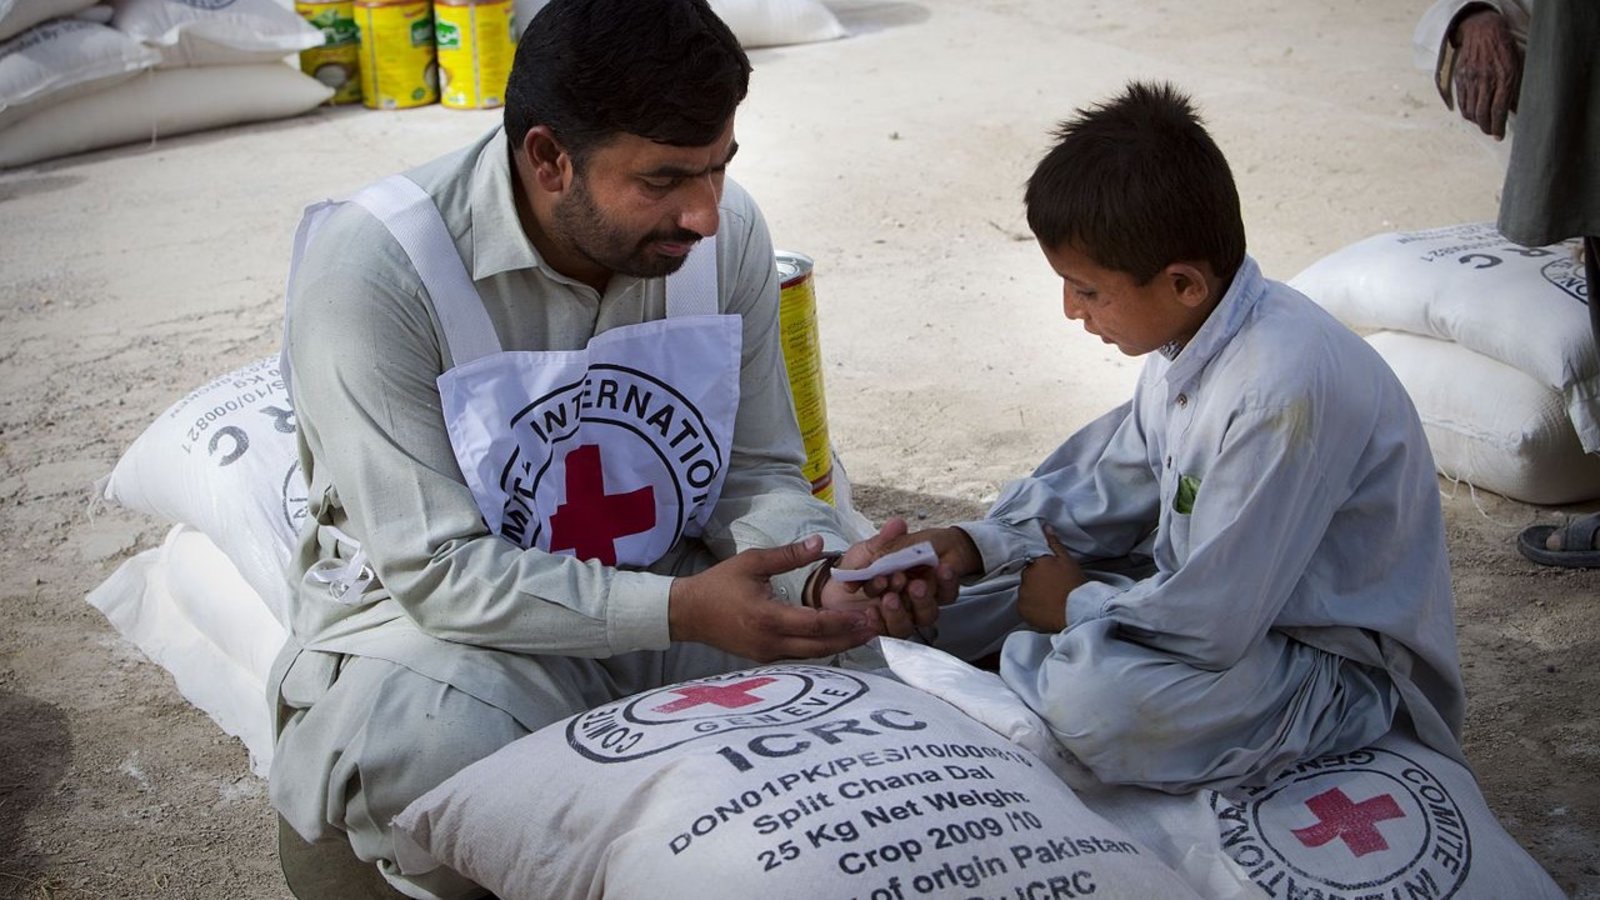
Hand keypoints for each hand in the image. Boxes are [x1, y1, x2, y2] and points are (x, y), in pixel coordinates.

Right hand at [669, 536, 876, 661]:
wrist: (688, 613)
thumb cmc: (719, 584)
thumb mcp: (753, 562)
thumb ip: (789, 555)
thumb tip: (821, 543)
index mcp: (768, 617)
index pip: (815, 624)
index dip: (844, 621)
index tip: (867, 614)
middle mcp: (770, 641)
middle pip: (820, 646)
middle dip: (849, 637)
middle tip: (875, 627)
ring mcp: (767, 654)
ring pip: (812, 655)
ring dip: (838, 645)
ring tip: (863, 634)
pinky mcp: (764, 658)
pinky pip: (799, 655)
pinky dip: (820, 647)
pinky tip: (836, 638)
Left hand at [816, 518, 957, 638]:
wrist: (843, 578)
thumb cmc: (868, 559)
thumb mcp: (875, 546)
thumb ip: (887, 538)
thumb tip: (898, 524)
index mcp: (925, 579)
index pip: (947, 585)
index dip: (947, 579)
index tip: (943, 567)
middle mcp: (916, 601)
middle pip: (930, 609)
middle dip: (923, 598)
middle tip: (915, 585)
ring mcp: (902, 616)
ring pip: (910, 624)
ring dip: (902, 612)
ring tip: (890, 598)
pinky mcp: (883, 627)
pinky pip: (887, 632)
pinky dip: (880, 623)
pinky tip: (871, 612)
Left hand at [1016, 526, 1084, 632]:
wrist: (1077, 611)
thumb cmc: (1075, 585)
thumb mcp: (1067, 560)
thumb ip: (1054, 543)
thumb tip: (1045, 527)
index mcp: (1036, 562)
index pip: (1032, 563)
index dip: (1042, 570)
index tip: (1050, 577)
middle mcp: (1026, 576)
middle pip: (1028, 577)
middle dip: (1037, 581)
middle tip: (1052, 589)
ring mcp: (1022, 593)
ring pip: (1025, 591)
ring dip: (1033, 593)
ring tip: (1050, 600)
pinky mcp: (1022, 609)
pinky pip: (1024, 606)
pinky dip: (1031, 607)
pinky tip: (1044, 608)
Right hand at [1452, 9, 1520, 138]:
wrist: (1483, 32)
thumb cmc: (1504, 49)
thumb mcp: (1516, 67)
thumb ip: (1515, 90)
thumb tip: (1514, 111)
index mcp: (1503, 78)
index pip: (1498, 110)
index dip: (1498, 127)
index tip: (1499, 136)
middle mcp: (1485, 81)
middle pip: (1482, 114)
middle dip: (1487, 127)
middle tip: (1491, 132)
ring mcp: (1470, 80)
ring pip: (1470, 111)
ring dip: (1476, 121)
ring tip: (1483, 124)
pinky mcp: (1460, 79)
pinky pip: (1462, 102)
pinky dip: (1466, 112)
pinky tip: (1473, 114)